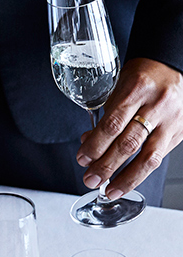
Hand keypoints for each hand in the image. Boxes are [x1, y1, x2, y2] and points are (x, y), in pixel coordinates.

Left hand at [76, 57, 182, 198]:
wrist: (171, 66)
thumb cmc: (142, 77)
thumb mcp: (118, 88)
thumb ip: (105, 117)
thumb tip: (88, 144)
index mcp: (137, 89)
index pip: (112, 124)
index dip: (95, 146)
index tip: (83, 158)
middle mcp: (157, 105)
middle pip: (128, 143)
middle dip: (106, 166)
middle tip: (90, 179)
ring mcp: (172, 120)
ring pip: (148, 157)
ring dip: (125, 178)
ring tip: (109, 190)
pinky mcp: (179, 132)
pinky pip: (158, 158)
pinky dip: (140, 173)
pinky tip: (127, 182)